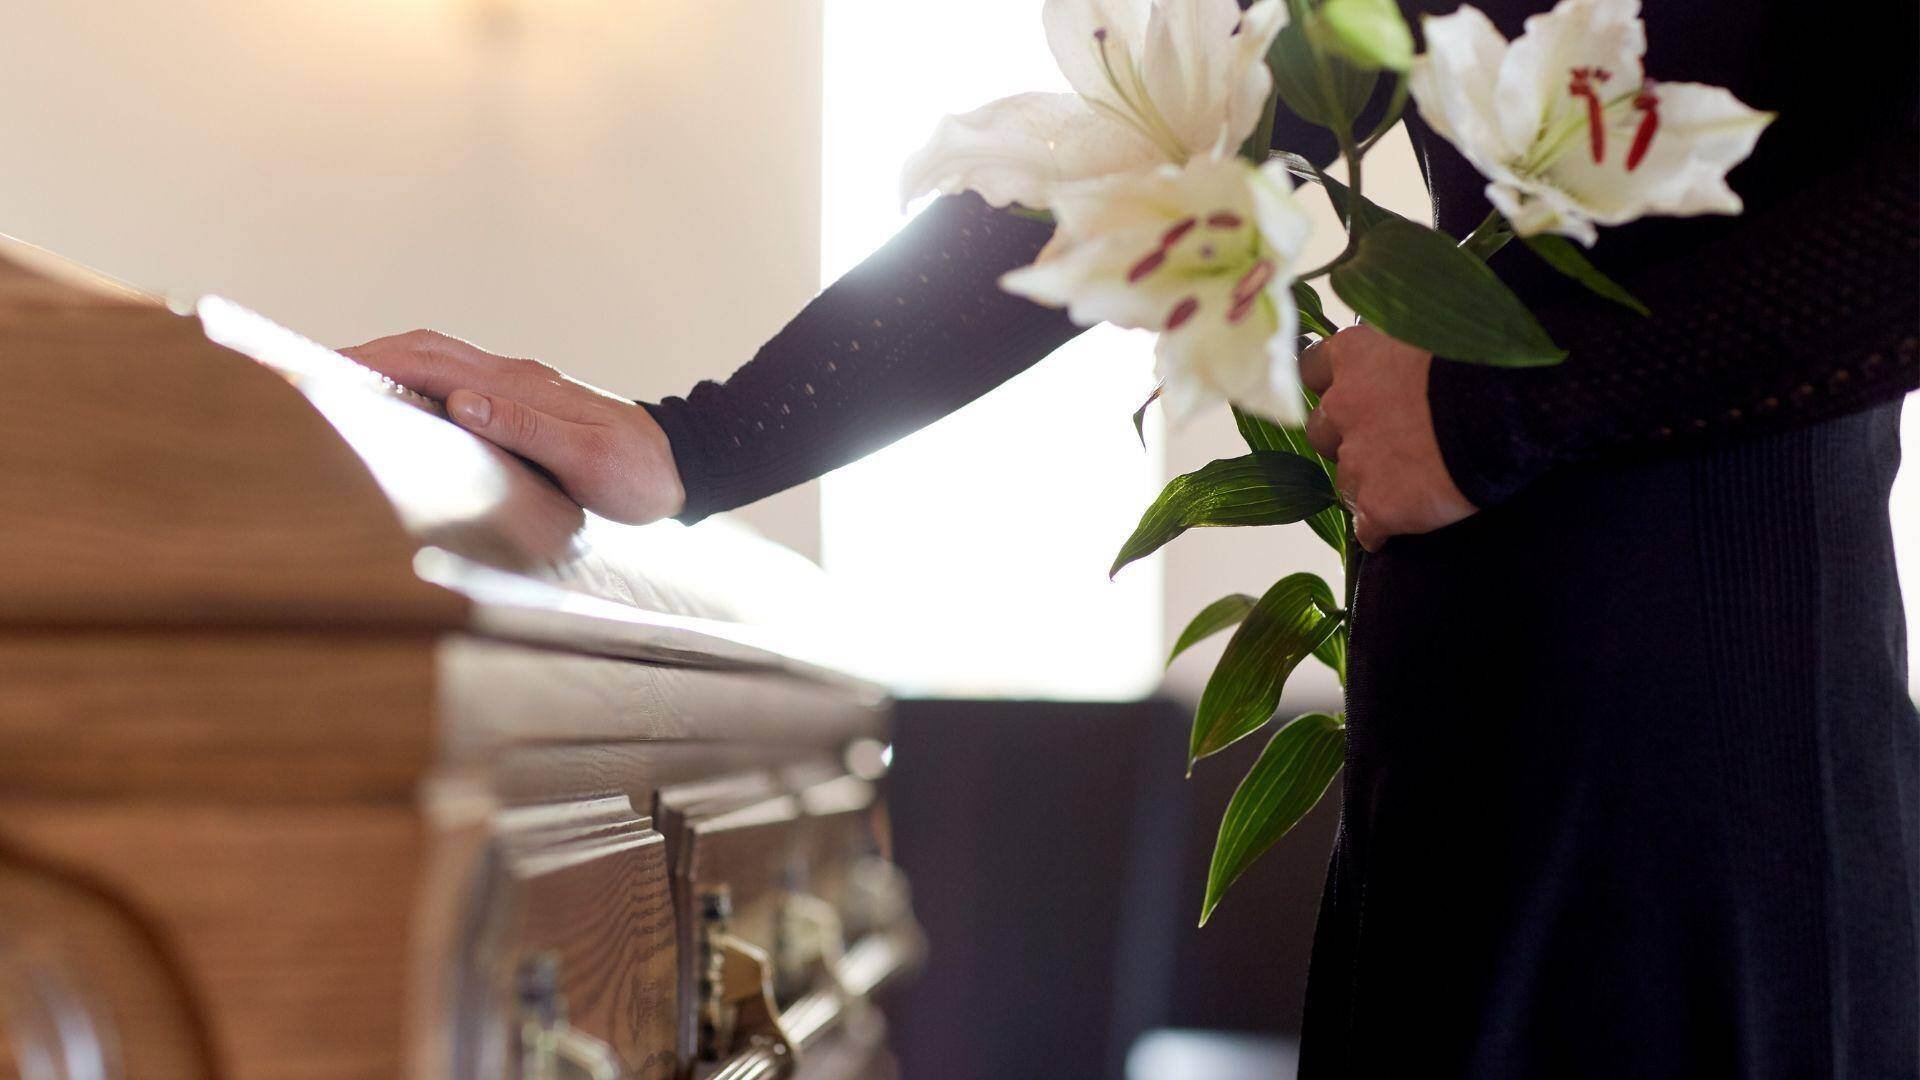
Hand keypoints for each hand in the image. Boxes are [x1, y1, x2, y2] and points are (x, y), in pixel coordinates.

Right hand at [340, 330, 685, 524]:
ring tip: (339, 389)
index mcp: (520, 386)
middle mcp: (514, 379)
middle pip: (425, 351)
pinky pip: (458, 387)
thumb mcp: (587, 460)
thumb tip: (460, 402)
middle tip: (308, 373)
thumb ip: (526, 429)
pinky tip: (399, 410)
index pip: (431, 360)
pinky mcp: (524, 407)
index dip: (374, 359)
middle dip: (366, 358)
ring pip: (439, 365)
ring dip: (389, 369)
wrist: (684, 468)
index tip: (322, 366)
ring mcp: (519, 390)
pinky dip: (417, 389)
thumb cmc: (639, 474)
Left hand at [1299, 325, 1475, 551]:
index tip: (1349, 393)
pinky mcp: (1378, 506)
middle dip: (1345, 439)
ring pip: (1345, 482)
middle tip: (1387, 443)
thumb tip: (1405, 360)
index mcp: (1355, 355)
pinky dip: (1379, 529)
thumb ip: (1402, 348)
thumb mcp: (1431, 332)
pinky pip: (1367, 528)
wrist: (1508, 406)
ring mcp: (1357, 460)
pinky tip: (1399, 528)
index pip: (1311, 370)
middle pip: (1322, 431)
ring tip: (1407, 487)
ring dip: (1367, 484)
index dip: (1331, 387)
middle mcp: (1343, 407)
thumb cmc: (1483, 357)